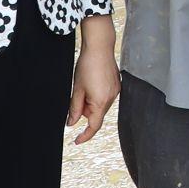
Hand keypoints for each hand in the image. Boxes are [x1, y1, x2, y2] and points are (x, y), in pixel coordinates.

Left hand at [66, 15, 118, 144]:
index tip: (77, 141)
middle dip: (86, 111)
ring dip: (91, 103)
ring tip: (84, 86)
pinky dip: (97, 96)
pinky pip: (106, 97)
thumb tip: (72, 122)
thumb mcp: (77, 89)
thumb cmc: (88, 65)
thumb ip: (74, 108)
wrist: (100, 47)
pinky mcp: (117, 85)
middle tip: (77, 97)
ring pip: (101, 106)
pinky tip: (92, 82)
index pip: (94, 126)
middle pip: (97, 115)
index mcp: (101, 101)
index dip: (85, 135)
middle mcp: (111, 98)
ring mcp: (116, 91)